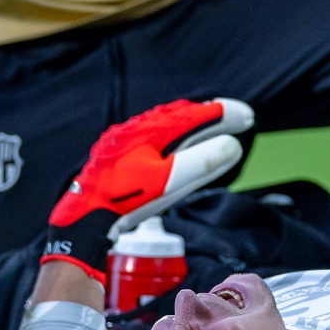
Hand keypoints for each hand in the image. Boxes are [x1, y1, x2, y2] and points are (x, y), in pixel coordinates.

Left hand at [43, 98, 254, 279]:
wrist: (83, 215)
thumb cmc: (124, 198)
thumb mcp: (166, 182)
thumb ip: (199, 162)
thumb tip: (232, 144)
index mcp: (152, 130)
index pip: (195, 116)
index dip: (223, 114)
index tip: (247, 116)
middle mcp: (138, 127)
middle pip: (182, 115)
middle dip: (211, 115)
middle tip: (236, 116)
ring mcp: (126, 139)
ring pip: (166, 123)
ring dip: (193, 122)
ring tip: (213, 124)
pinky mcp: (118, 152)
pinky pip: (153, 134)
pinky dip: (174, 134)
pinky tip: (176, 143)